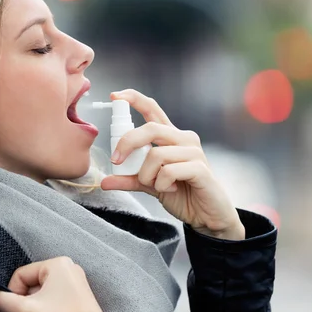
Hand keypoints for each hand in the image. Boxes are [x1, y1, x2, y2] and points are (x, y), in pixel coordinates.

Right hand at [0, 257, 111, 311]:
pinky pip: (54, 295)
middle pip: (32, 282)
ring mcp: (75, 280)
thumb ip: (5, 302)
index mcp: (57, 263)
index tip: (17, 310)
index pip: (21, 274)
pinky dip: (47, 306)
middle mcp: (68, 266)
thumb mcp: (28, 311)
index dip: (14, 293)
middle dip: (27, 300)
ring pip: (42, 290)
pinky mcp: (79, 293)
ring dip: (36, 305)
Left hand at [101, 89, 244, 240]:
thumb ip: (129, 179)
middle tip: (117, 160)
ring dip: (147, 175)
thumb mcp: (149, 185)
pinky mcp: (200, 168)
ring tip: (156, 185)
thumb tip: (104, 181)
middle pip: (150, 128)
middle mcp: (183, 139)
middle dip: (128, 143)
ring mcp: (194, 152)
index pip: (152, 109)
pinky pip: (169, 171)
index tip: (115, 96)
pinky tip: (171, 190)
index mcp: (170, 137)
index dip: (134, 99)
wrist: (206, 215)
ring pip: (156, 154)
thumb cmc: (182, 195)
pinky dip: (162, 184)